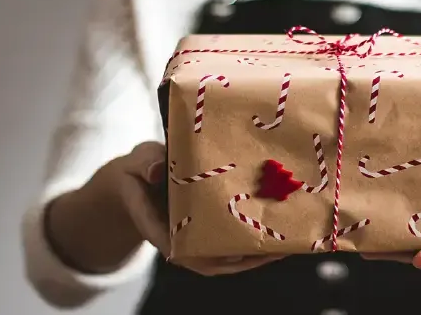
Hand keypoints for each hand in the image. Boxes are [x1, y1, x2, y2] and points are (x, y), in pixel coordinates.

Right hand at [102, 142, 287, 275]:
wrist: (137, 179)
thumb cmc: (138, 170)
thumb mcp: (137, 161)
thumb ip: (146, 163)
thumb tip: (156, 169)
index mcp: (155, 223)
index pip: (176, 244)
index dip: (202, 254)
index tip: (228, 255)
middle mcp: (176, 236)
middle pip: (208, 259)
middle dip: (240, 258)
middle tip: (270, 250)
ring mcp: (192, 236)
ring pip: (222, 257)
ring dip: (252, 256)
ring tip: (282, 247)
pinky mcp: (205, 230)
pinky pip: (228, 243)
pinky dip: (250, 244)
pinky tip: (275, 236)